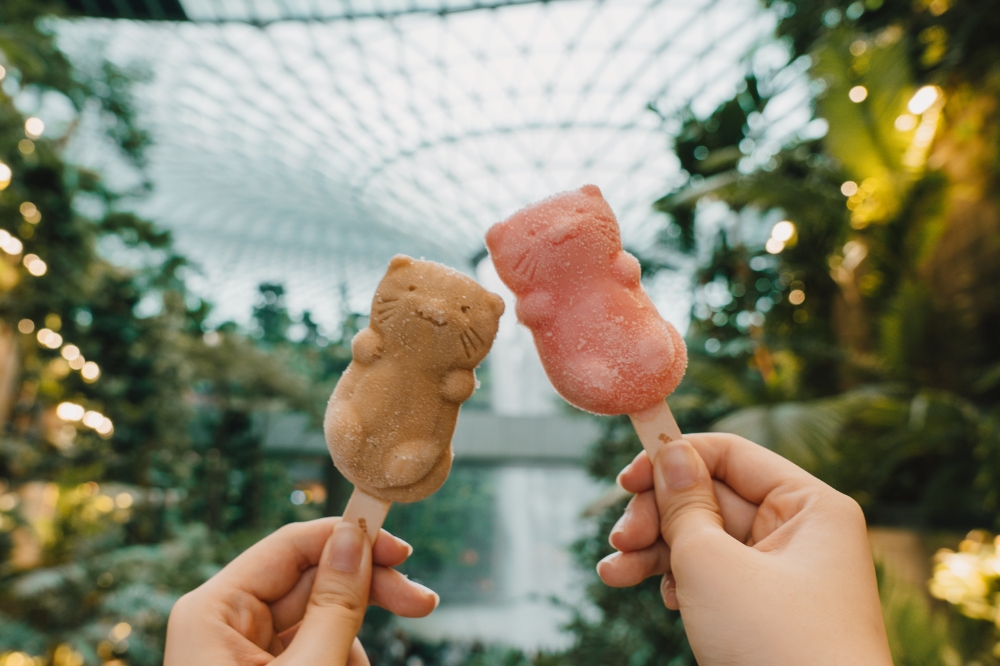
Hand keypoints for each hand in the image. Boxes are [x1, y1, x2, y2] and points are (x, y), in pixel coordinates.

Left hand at [164, 518, 437, 665]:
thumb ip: (336, 605)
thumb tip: (353, 539)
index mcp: (215, 611)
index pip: (291, 547)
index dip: (349, 540)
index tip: (404, 551)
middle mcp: (226, 625)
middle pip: (313, 582)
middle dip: (367, 597)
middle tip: (423, 604)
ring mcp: (245, 655)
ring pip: (322, 621)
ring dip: (354, 647)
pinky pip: (317, 652)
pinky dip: (342, 664)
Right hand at [597, 433, 892, 665]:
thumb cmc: (776, 646)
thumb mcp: (713, 564)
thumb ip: (683, 503)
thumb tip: (670, 453)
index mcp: (808, 506)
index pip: (730, 455)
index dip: (673, 459)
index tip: (623, 479)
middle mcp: (799, 533)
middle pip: (710, 498)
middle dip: (657, 517)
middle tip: (619, 540)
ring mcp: (782, 574)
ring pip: (705, 540)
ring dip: (654, 552)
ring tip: (612, 574)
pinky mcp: (764, 611)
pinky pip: (713, 577)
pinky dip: (677, 581)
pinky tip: (655, 597)